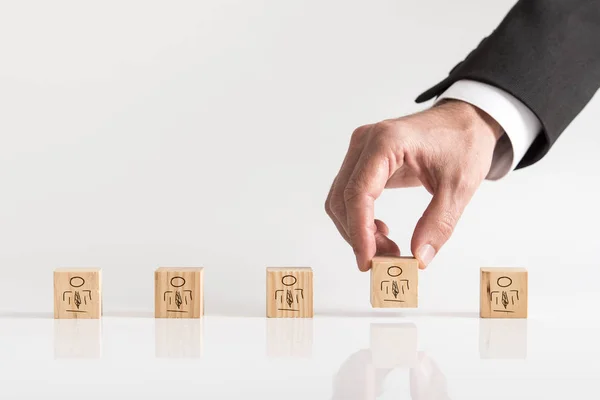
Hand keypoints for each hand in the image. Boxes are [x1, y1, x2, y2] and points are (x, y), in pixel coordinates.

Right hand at [325, 100, 502, 270]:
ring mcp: (361, 149)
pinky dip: (359, 217)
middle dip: (359, 235)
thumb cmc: (464, 143)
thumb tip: (418, 257)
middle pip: (343, 198)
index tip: (368, 261)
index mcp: (387, 142)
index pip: (359, 193)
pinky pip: (349, 193)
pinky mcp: (364, 158)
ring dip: (357, 229)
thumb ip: (438, 224)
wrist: (467, 119)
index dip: (359, 232)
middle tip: (386, 260)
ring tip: (387, 247)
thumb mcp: (459, 187)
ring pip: (341, 198)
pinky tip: (381, 229)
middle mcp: (366, 142)